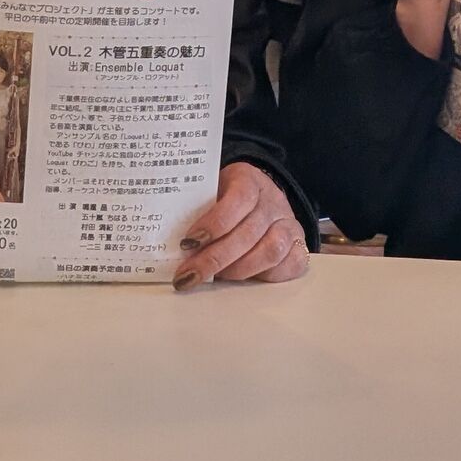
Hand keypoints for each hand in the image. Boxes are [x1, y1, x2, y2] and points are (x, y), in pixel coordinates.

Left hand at [173, 162, 308, 290]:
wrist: (260, 195)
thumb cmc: (224, 196)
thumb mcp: (209, 189)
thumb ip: (194, 206)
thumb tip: (162, 236)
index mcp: (249, 179)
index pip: (238, 199)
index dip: (214, 223)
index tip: (187, 241)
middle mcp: (273, 201)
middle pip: (248, 233)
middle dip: (214, 258)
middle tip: (188, 275)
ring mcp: (289, 223)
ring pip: (270, 251)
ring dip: (237, 270)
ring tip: (213, 278)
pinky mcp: (299, 245)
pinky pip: (289, 265)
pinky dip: (264, 276)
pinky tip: (241, 281)